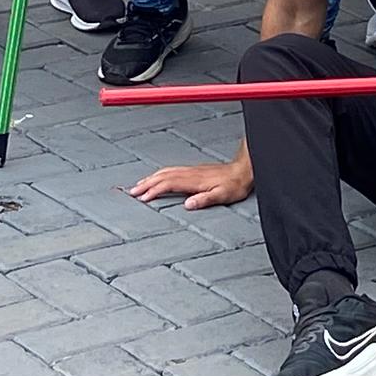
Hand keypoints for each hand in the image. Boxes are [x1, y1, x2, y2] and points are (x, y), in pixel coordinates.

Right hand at [129, 155, 252, 209]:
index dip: (154, 190)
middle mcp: (190, 173)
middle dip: (146, 183)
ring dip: (150, 178)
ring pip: (165, 171)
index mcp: (194, 180)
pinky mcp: (193, 170)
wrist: (242, 170)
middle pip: (162, 176)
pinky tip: (157, 177)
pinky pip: (171, 170)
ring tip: (139, 185)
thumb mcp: (222, 195)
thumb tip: (188, 205)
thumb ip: (205, 200)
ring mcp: (191, 170)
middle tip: (132, 192)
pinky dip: (159, 174)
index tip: (143, 198)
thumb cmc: (234, 184)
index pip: (169, 184)